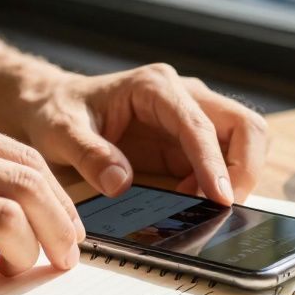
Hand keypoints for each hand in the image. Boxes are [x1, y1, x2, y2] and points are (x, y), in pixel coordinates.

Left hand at [17, 64, 269, 204]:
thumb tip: (120, 182)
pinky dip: (219, 183)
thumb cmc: (56, 111)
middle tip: (225, 207)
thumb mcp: (60, 132)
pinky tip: (190, 201)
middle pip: (243, 124)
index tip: (221, 199)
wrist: (51, 105)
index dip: (215, 163)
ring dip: (236, 176)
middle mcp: (181, 95)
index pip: (199, 124)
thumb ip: (89, 154)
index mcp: (154, 86)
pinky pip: (222, 160)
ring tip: (201, 205)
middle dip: (244, 168)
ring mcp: (189, 116)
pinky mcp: (188, 140)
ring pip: (244, 140)